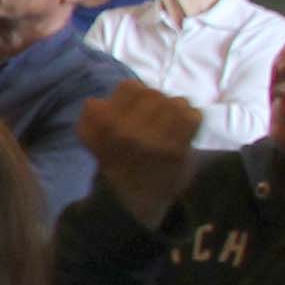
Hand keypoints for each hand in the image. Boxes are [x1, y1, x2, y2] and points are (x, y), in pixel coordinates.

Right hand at [76, 82, 206, 226]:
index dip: (132, 96)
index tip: (131, 110)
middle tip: (151, 118)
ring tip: (167, 125)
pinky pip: (193, 116)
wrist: (138, 198)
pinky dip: (189, 120)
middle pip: (153, 94)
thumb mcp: (91, 139)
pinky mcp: (179, 150)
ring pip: (175, 102)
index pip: (130, 87)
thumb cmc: (116, 163)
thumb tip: (98, 101)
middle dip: (153, 103)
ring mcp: (158, 141)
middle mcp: (131, 132)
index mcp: (107, 125)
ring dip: (172, 111)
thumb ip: (90, 116)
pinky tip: (181, 131)